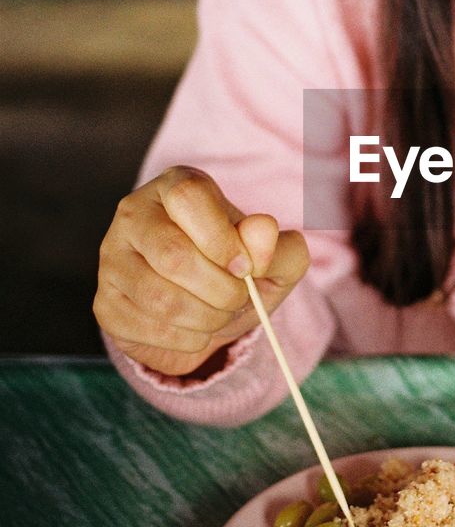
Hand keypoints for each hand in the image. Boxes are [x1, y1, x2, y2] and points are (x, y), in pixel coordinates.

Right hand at [93, 166, 309, 375]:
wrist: (206, 311)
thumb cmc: (237, 271)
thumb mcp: (273, 259)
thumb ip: (278, 246)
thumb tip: (264, 229)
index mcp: (175, 187)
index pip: (188, 197)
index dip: (222, 238)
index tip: (246, 268)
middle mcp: (134, 215)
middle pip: (173, 254)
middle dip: (221, 290)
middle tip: (239, 299)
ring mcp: (112, 259)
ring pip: (159, 297)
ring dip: (207, 318)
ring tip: (221, 315)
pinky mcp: (105, 303)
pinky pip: (147, 328)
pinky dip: (187, 339)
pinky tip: (197, 330)